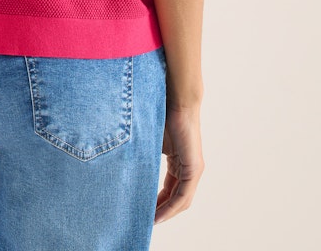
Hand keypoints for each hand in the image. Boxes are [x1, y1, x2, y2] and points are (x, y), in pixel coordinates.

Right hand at [154, 104, 204, 224]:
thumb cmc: (161, 112)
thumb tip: (126, 164)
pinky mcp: (194, 167)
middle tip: (145, 220)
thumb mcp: (150, 141)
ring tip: (150, 220)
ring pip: (181, 200)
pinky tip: (160, 214)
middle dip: (161, 211)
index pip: (170, 190)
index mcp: (179, 162)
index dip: (158, 204)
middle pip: (176, 199)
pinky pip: (184, 194)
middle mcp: (189, 168)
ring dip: (166, 212)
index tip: (143, 211)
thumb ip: (145, 155)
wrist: (176, 99)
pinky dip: (172, 206)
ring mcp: (193, 168)